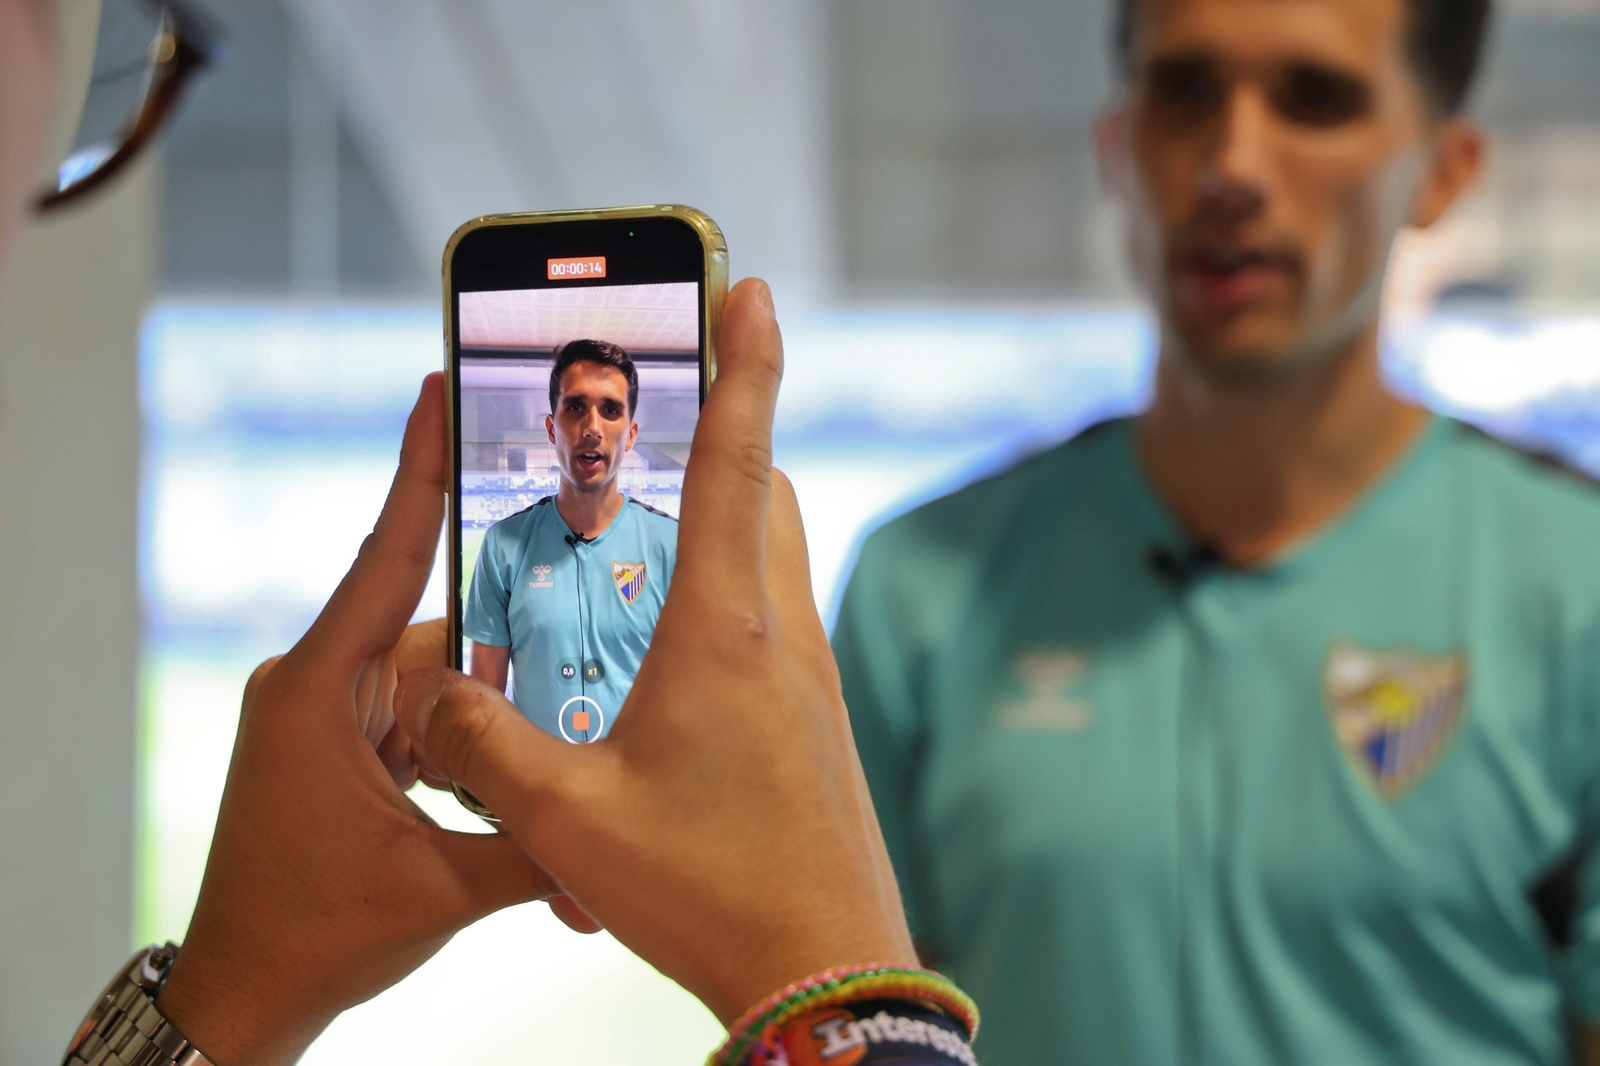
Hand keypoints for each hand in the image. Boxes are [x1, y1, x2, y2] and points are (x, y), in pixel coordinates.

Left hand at [156, 376, 555, 1065]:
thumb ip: (539, 842)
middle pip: (436, 632)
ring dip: (491, 716)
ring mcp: (325, 716)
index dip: (418, 470)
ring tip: (553, 739)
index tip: (438, 387)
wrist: (241, 994)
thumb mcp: (441, 888)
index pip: (385, 558)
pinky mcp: (338, 746)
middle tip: (586, 630)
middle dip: (510, 655)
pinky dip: (466, 743)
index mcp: (317, 692)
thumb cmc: (313, 937)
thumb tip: (626, 825)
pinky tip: (511, 778)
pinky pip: (418, 717)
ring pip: (436, 681)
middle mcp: (316, 686)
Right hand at [396, 278, 916, 1025]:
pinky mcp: (813, 725)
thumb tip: (424, 699)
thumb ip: (483, 747)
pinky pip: (770, 625)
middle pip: (765, 495)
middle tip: (665, 412)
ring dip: (723, 519)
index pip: (741, 459)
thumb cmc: (712, 890)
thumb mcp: (567, 818)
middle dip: (724, 435)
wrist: (828, 971)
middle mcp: (782, 636)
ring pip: (773, 560)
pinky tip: (666, 652)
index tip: (755, 290)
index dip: (746, 365)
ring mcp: (808, 682)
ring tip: (645, 530)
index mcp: (728, 629)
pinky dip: (723, 597)